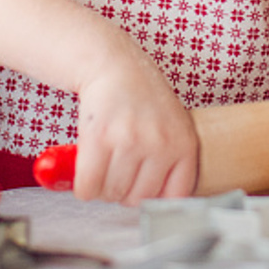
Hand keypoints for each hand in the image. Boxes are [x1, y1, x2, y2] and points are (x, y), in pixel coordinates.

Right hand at [73, 42, 198, 204]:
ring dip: (102, 185)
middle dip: (122, 190)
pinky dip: (83, 184)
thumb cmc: (141, 96)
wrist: (112, 64)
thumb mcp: (173, 124)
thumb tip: (160, 205)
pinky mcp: (100, 137)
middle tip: (117, 168)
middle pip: (137, 199)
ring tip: (103, 162)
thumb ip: (172, 160)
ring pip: (111, 193)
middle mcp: (161, 143)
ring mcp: (130, 140)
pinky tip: (87, 166)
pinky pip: (88, 185)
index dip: (152, 196)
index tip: (141, 187)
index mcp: (185, 143)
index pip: (174, 197)